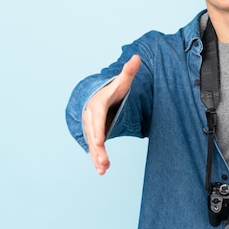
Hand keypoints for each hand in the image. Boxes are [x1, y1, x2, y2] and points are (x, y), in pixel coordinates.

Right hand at [82, 55, 141, 174]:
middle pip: (93, 134)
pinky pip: (94, 148)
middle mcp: (91, 117)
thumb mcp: (122, 82)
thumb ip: (129, 72)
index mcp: (98, 104)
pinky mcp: (94, 136)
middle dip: (98, 149)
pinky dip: (96, 159)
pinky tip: (102, 171)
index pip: (97, 118)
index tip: (100, 140)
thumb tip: (137, 57)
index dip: (98, 129)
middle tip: (104, 162)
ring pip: (92, 144)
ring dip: (97, 157)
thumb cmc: (112, 90)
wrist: (98, 97)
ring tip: (103, 169)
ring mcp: (91, 128)